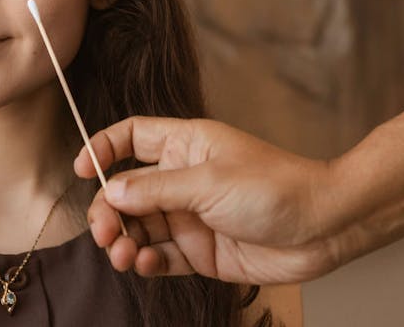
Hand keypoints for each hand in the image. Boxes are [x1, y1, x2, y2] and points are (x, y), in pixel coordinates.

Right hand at [75, 116, 342, 283]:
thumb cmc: (273, 187)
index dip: (103, 149)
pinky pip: (160, 257)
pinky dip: (145, 263)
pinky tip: (143, 265)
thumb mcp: (208, 181)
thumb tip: (110, 191)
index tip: (81, 170)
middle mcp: (181, 179)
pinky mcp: (199, 251)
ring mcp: (189, 216)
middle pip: (126, 191)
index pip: (131, 137)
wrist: (322, 227)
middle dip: (109, 210)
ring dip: (123, 241)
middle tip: (104, 232)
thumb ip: (155, 189)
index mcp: (184, 146)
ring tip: (122, 255)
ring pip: (139, 227)